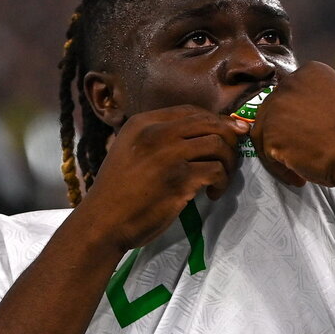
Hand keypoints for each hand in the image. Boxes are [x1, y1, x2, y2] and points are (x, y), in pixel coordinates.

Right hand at [82, 106, 248, 251]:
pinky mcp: (180, 179)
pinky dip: (221, 183)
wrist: (103, 222)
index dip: (216, 121)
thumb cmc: (118, 193)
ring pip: (218, 144)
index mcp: (143, 123)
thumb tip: (199, 135)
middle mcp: (157, 133)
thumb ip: (157, 140)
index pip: (191, 111)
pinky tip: (212, 194)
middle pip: (210, 123)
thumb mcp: (130, 152)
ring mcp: (169, 155)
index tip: (228, 135)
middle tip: (230, 160)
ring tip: (220, 180)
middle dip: (229, 140)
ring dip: (228, 163)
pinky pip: (216, 171)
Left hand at [250, 61, 334, 188]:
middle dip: (283, 139)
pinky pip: (265, 154)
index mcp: (310, 71)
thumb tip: (291, 117)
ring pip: (264, 133)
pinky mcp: (270, 130)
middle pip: (271, 113)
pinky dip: (279, 170)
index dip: (294, 122)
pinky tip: (299, 176)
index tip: (309, 139)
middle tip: (302, 157)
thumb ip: (311, 102)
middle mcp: (290, 82)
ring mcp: (277, 105)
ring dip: (279, 155)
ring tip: (300, 170)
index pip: (287, 96)